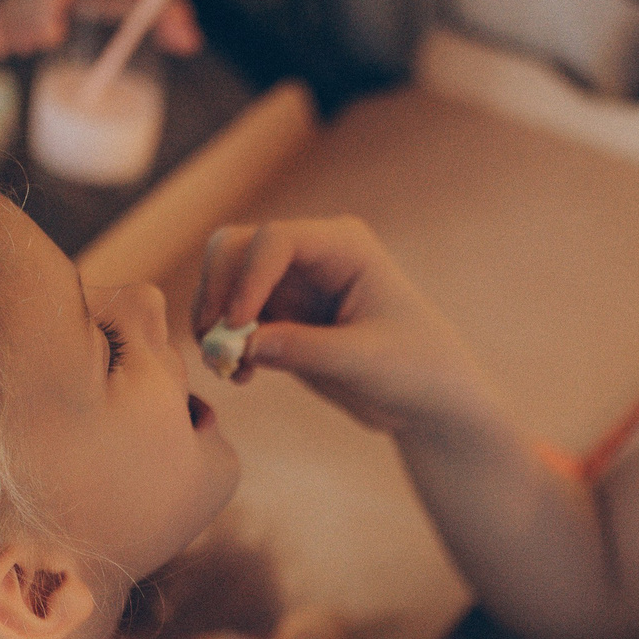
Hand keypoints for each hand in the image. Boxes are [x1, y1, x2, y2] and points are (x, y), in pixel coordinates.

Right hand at [190, 218, 490, 439]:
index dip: (247, 278)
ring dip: (212, 321)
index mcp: (343, 246)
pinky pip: (230, 320)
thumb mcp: (365, 361)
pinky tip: (241, 377)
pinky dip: (223, 344)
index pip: (275, 240)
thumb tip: (242, 344)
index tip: (236, 326)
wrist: (427, 399)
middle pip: (235, 247)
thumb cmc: (415, 368)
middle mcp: (310, 255)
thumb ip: (305, 350)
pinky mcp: (278, 317)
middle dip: (216, 291)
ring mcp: (290, 284)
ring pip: (223, 281)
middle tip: (213, 343)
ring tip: (227, 368)